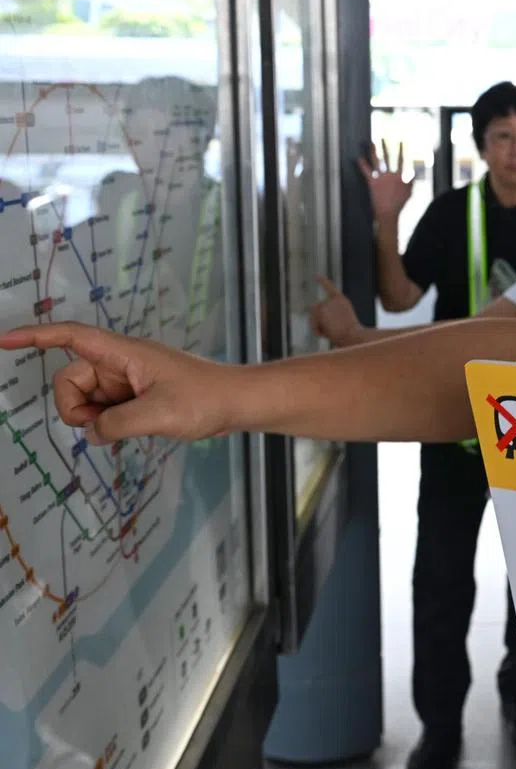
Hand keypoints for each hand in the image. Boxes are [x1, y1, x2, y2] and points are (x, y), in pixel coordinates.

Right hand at [0, 322, 234, 444]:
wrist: (238, 403)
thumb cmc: (206, 399)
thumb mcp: (157, 414)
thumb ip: (115, 424)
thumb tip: (91, 432)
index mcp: (124, 353)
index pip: (71, 337)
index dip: (35, 336)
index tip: (3, 340)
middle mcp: (121, 363)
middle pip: (70, 379)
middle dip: (74, 406)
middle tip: (103, 424)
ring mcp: (128, 380)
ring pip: (86, 399)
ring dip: (94, 418)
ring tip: (129, 426)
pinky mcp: (136, 396)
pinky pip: (104, 410)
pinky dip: (108, 423)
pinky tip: (132, 430)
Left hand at [310, 275, 364, 347]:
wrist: (355, 336)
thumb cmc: (352, 337)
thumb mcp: (345, 327)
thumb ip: (332, 321)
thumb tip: (321, 323)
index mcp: (343, 302)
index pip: (330, 289)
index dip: (323, 282)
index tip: (316, 275)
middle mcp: (334, 300)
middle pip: (316, 308)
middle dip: (318, 321)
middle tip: (331, 332)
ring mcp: (328, 303)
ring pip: (313, 316)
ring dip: (318, 327)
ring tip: (332, 333)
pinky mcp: (322, 308)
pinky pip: (313, 322)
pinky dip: (317, 330)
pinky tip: (325, 334)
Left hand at [358, 140, 411, 220]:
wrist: (388, 213)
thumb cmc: (399, 204)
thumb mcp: (409, 193)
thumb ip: (411, 182)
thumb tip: (413, 175)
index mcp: (400, 176)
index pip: (401, 160)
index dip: (402, 149)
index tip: (401, 141)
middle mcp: (390, 175)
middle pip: (388, 157)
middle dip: (385, 147)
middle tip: (382, 138)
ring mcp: (380, 178)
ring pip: (377, 161)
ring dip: (374, 151)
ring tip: (372, 143)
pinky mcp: (372, 183)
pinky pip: (366, 171)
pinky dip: (362, 164)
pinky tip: (359, 158)